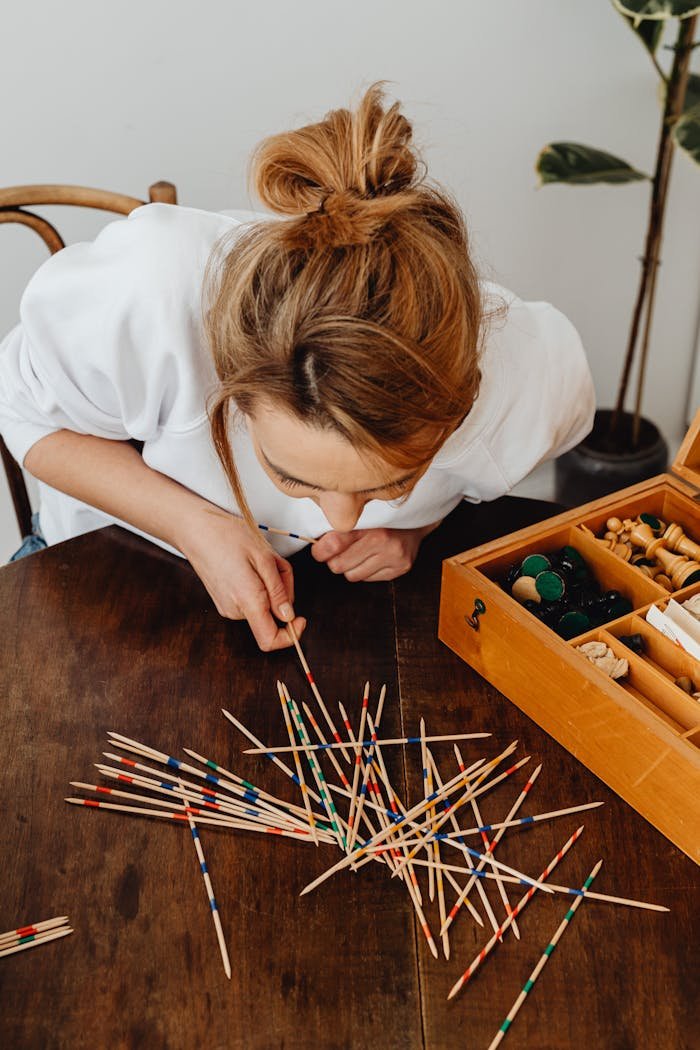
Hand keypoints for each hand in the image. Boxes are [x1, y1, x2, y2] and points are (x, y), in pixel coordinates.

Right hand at [178, 505, 305, 650]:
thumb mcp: (264, 558)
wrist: (195, 529)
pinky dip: (259, 583)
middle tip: (275, 564)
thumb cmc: (228, 537)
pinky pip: (251, 599)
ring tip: (260, 559)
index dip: (290, 635)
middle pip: (271, 615)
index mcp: (246, 601)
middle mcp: (235, 610)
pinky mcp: (224, 600)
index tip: (300, 618)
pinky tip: (250, 563)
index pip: (269, 640)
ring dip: (271, 584)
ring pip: (263, 605)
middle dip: (282, 592)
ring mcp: (227, 606)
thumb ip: (278, 591)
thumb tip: (288, 616)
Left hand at [311, 523, 441, 581]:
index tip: (319, 550)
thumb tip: (314, 544)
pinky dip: (366, 571)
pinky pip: (368, 579)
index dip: (320, 551)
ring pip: (352, 576)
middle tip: (340, 552)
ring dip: (350, 568)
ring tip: (359, 554)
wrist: (415, 517)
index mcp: (367, 523)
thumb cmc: (379, 515)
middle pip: (339, 566)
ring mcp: (393, 556)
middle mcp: (382, 540)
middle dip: (335, 561)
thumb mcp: (359, 515)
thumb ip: (338, 528)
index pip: (333, 544)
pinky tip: (373, 558)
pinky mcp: (401, 568)